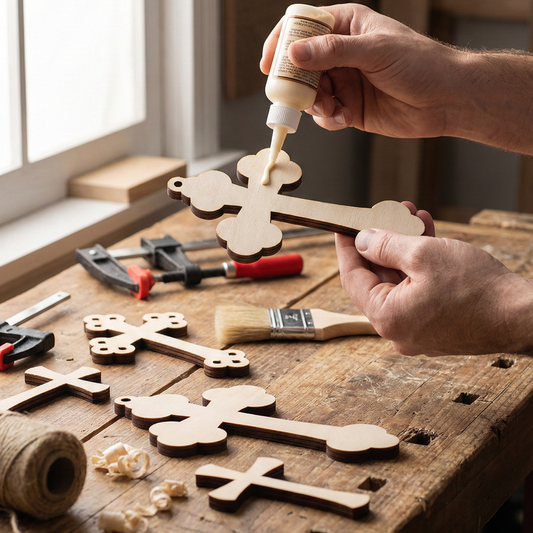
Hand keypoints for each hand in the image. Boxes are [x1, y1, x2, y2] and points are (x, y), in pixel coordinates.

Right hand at [260, 4, 460, 137]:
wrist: (445, 100)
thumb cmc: (420, 64)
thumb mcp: (375, 51)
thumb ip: (333, 52)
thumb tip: (295, 53)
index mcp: (347, 27)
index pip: (304, 28)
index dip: (283, 43)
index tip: (270, 64)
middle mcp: (341, 54)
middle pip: (301, 66)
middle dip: (297, 84)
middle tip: (296, 97)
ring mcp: (345, 81)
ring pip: (310, 94)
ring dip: (316, 105)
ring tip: (333, 110)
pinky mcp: (350, 107)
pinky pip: (326, 115)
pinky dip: (330, 119)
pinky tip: (345, 119)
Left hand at [336, 206, 532, 355]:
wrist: (524, 316)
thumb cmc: (478, 289)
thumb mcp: (424, 254)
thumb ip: (385, 245)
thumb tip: (362, 240)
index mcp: (387, 317)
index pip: (352, 278)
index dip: (346, 248)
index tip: (343, 227)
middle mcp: (398, 329)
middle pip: (377, 278)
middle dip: (382, 241)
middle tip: (385, 214)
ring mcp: (418, 329)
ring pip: (400, 281)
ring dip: (403, 248)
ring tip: (410, 216)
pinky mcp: (437, 324)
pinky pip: (417, 290)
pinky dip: (419, 265)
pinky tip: (427, 234)